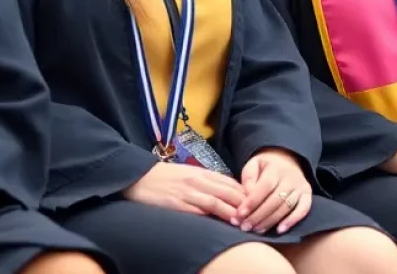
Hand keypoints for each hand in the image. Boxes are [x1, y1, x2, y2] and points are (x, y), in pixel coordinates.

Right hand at [124, 162, 243, 223]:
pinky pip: (197, 209)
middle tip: (255, 213)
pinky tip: (218, 222)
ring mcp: (188, 192)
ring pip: (215, 200)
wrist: (140, 176)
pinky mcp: (176, 203)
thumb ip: (206, 182)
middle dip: (242, 202)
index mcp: (202, 173)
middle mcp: (198, 180)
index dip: (244, 193)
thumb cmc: (166, 177)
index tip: (256, 202)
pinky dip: (210, 215)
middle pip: (226, 190)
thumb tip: (225, 192)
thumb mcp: (189, 175)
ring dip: (230, 211)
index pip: (230, 182)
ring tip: (241, 220)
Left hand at [237, 148, 311, 234]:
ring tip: (257, 230)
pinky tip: (280, 230)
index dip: (252, 201)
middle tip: (245, 227)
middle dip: (259, 215)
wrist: (287, 160)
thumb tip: (247, 197)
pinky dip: (293, 220)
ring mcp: (301, 186)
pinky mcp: (307, 194)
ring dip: (270, 221)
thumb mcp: (253, 165)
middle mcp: (291, 176)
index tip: (240, 214)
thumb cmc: (265, 167)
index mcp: (276, 168)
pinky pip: (304, 209)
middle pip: (276, 199)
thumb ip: (248, 178)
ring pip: (286, 206)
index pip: (265, 186)